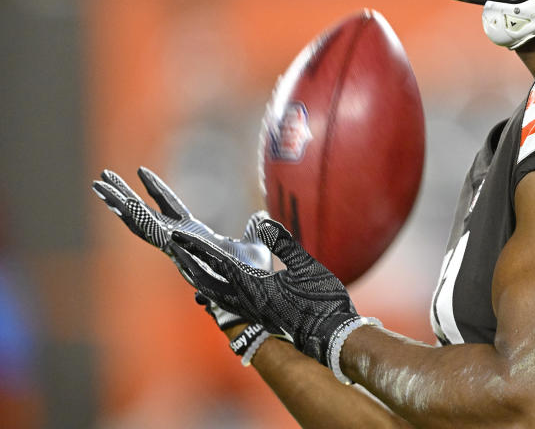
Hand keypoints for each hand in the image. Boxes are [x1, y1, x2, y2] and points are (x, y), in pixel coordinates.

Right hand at [92, 167, 272, 327]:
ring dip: (120, 204)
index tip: (141, 171)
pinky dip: (134, 219)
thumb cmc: (256, 272)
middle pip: (145, 212)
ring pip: (141, 222)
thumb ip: (253, 231)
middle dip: (124, 195)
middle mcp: (179, 240)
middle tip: (102, 178)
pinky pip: (150, 234)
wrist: (259, 290)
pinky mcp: (175, 252)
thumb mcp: (255, 244)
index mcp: (195, 233)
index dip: (156, 189)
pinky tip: (119, 205)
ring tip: (100, 186)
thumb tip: (260, 220)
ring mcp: (174, 246)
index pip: (171, 205)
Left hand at [169, 219, 357, 364]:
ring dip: (202, 278)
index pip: (219, 264)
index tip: (179, 236)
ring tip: (190, 265)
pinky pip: (229, 303)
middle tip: (175, 249)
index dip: (198, 248)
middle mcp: (248, 303)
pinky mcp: (261, 317)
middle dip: (191, 264)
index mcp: (256, 288)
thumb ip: (284, 244)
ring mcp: (254, 312)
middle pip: (209, 282)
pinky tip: (219, 286)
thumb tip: (265, 224)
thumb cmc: (324, 302)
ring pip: (217, 295)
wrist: (333, 337)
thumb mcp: (307, 268)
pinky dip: (217, 290)